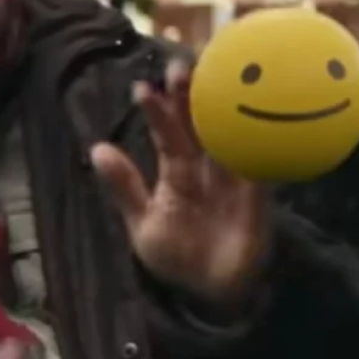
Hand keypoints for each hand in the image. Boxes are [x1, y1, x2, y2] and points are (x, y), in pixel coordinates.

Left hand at [90, 60, 273, 313]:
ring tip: (214, 78)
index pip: (166, 134)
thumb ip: (124, 187)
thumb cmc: (178, 254)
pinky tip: (257, 117)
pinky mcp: (259, 192)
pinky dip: (259, 140)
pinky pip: (260, 162)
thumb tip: (97, 148)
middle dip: (191, 95)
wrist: (213, 292)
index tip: (142, 87)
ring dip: (224, 108)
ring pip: (230, 133)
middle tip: (179, 66)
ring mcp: (235, 175)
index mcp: (178, 170)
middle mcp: (207, 165)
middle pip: (201, 123)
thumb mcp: (144, 221)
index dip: (157, 111)